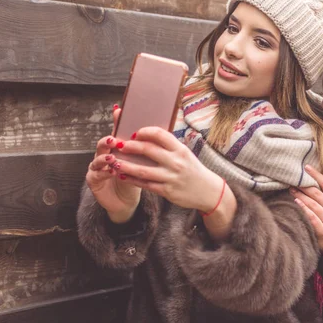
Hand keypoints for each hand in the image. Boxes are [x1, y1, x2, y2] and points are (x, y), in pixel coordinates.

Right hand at [86, 105, 140, 222]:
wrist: (127, 202)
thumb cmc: (136, 180)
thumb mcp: (144, 163)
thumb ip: (148, 148)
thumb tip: (162, 131)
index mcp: (118, 148)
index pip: (117, 131)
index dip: (117, 121)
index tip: (119, 111)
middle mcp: (105, 155)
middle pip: (104, 143)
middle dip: (108, 140)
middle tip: (114, 140)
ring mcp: (96, 167)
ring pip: (96, 158)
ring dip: (104, 157)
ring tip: (112, 157)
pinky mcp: (93, 180)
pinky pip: (95, 174)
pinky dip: (103, 172)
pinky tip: (111, 171)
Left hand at [111, 126, 226, 213]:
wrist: (207, 191)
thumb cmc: (193, 170)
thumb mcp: (185, 154)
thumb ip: (169, 146)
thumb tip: (148, 136)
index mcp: (180, 149)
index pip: (160, 134)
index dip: (144, 132)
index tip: (134, 133)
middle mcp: (176, 162)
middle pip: (148, 150)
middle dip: (130, 146)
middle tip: (118, 145)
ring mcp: (171, 177)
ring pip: (142, 170)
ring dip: (126, 165)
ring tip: (114, 161)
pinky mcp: (167, 191)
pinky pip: (145, 184)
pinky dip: (132, 180)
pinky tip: (123, 176)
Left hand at [290, 165, 322, 253]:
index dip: (316, 174)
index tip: (306, 167)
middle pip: (317, 193)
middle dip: (304, 186)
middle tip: (293, 180)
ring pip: (312, 204)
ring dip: (300, 195)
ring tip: (291, 189)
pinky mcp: (322, 230)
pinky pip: (310, 216)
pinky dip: (303, 208)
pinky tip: (296, 202)